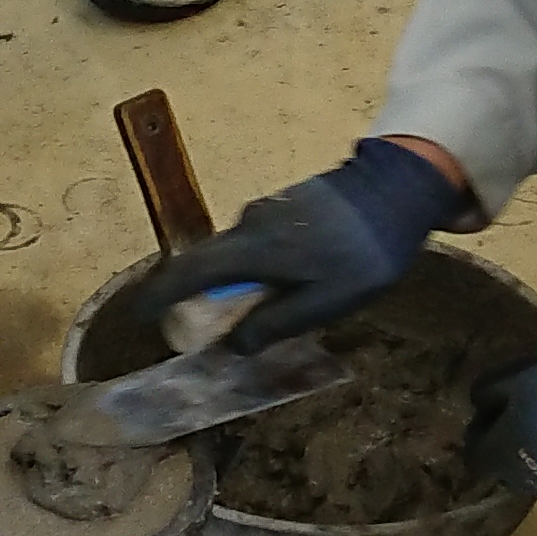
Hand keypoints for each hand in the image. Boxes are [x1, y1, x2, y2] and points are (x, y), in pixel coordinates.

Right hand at [105, 137, 464, 350]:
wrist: (398, 189)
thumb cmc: (362, 255)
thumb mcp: (323, 303)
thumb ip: (274, 324)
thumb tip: (234, 346)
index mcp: (252, 250)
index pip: (189, 273)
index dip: (160, 295)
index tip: (138, 312)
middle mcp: (249, 224)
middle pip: (207, 261)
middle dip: (190, 290)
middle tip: (184, 317)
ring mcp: (267, 209)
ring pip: (236, 251)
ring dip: (231, 277)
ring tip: (244, 307)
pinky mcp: (287, 204)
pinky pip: (256, 240)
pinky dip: (253, 263)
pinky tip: (278, 279)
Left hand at [465, 353, 536, 502]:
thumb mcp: (520, 377)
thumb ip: (491, 392)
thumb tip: (477, 401)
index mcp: (503, 455)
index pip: (475, 458)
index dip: (479, 437)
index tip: (487, 420)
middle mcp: (525, 481)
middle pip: (505, 470)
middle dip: (508, 449)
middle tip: (522, 422)